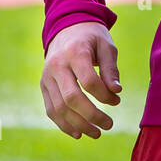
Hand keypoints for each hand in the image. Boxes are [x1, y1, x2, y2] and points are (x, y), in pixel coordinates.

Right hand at [40, 21, 120, 138]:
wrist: (66, 27)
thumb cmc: (91, 37)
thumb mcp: (106, 46)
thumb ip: (110, 69)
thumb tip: (116, 92)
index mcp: (75, 52)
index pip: (89, 81)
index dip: (104, 96)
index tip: (117, 100)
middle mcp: (57, 65)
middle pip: (71, 98)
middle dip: (92, 116)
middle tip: (108, 125)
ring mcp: (47, 76)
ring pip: (59, 108)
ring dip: (78, 125)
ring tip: (96, 133)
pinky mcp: (43, 85)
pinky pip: (51, 109)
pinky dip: (63, 124)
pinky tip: (78, 133)